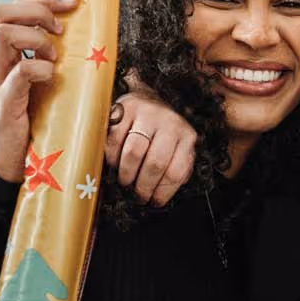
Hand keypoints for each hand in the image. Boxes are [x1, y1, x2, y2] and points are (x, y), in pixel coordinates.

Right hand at [0, 0, 78, 181]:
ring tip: (54, 56)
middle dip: (36, 11)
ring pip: (3, 34)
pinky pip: (20, 72)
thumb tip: (76, 37)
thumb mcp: (34, 80)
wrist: (6, 159)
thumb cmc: (25, 118)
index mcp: (0, 53)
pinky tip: (52, 77)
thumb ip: (44, 57)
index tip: (69, 3)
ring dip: (36, 38)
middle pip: (1, 12)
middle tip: (59, 30)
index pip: (10, 8)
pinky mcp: (5, 102)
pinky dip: (41, 69)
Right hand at [106, 91, 196, 205]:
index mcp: (186, 136)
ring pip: (134, 152)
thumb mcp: (178, 148)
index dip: (163, 192)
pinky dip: (112, 157)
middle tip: (138, 196)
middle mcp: (170, 122)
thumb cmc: (162, 132)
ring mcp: (147, 113)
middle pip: (155, 163)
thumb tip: (161, 196)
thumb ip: (176, 168)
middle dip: (143, 186)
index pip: (176, 171)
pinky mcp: (125, 108)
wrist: (147, 98)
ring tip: (126, 182)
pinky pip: (115, 139)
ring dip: (127, 174)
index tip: (154, 202)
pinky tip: (116, 164)